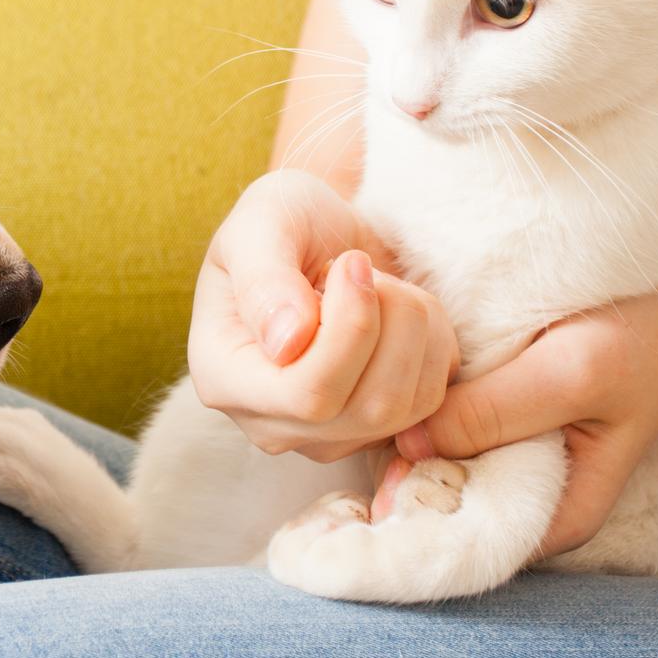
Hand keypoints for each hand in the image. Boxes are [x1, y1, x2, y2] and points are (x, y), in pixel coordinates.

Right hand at [187, 170, 459, 460]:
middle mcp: (272, 423)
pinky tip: (399, 313)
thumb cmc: (284, 221)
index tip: (352, 262)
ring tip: (381, 285)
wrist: (320, 236)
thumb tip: (287, 344)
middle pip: (363, 408)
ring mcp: (327, 436)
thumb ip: (264, 279)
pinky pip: (432, 404)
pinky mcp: (377, 431)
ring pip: (403, 408)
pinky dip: (433, 346)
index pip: (306, 395)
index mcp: (225, 378)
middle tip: (364, 266)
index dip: (351, 330)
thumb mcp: (261, 221)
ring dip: (414, 329)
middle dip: (388, 323)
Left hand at [391, 274, 657, 555]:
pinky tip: (394, 389)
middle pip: (435, 512)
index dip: (409, 515)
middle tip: (359, 424)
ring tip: (372, 402)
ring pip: (430, 474)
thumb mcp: (573, 373)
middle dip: (394, 477)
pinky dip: (416, 420)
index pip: (460, 545)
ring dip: (399, 443)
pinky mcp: (496, 435)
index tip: (374, 470)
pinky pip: (441, 441)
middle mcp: (524, 508)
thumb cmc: (636, 346)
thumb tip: (406, 442)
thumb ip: (494, 412)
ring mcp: (508, 472)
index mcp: (553, 520)